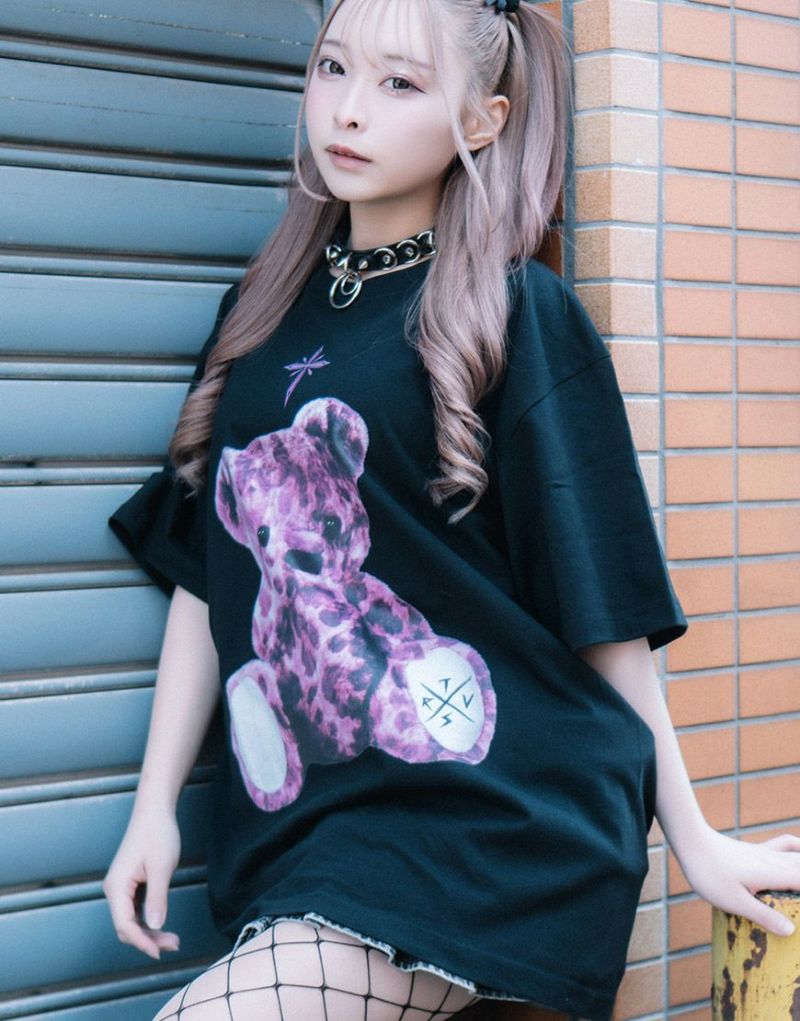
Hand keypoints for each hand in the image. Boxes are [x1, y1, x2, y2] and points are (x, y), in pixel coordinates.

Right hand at [102, 806, 181, 958]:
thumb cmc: (158, 834)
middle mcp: (115, 890)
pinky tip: (162, 925)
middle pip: (126, 926)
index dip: (141, 942)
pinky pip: (135, 910)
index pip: (124, 925)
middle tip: (174, 945)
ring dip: (149, 932)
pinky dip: (148, 920)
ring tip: (172, 940)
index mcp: (117, 887)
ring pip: (131, 920)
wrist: (154, 810)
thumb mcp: (162, 867)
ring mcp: (122, 887)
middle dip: (147, 939)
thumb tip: (154, 925)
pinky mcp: (130, 883)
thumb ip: (157, 898)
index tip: (159, 952)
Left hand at [678, 824, 799, 936]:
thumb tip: (792, 931)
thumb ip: (764, 916)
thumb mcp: (734, 901)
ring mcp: (767, 853)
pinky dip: (799, 849)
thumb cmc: (709, 873)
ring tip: (799, 887)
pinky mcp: (757, 850)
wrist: (691, 841)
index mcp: (775, 874)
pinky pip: (787, 845)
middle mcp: (776, 861)